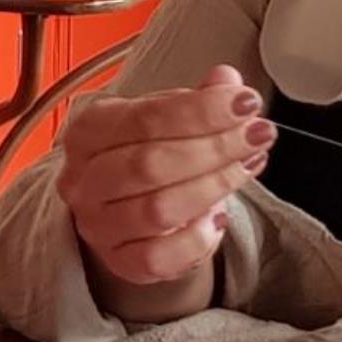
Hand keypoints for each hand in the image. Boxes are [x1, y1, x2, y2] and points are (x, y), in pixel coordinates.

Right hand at [58, 65, 272, 285]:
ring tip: (248, 166)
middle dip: (214, 147)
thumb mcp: (165, 119)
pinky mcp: (119, 262)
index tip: (246, 103)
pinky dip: (198, 238)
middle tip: (258, 134)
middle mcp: (83, 179)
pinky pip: (161, 257)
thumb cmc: (145, 157)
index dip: (200, 110)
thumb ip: (195, 100)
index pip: (143, 118)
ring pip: (158, 209)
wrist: (123, 211)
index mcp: (88, 132)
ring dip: (214, 186)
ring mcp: (97, 224)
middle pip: (149, 164)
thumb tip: (226, 80)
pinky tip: (218, 216)